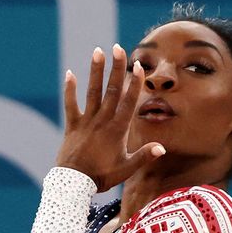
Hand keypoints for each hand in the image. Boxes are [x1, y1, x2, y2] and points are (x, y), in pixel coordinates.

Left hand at [56, 44, 165, 191]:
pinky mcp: (72, 125)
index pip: (128, 102)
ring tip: (98, 51)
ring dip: (95, 71)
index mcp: (118, 130)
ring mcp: (86, 121)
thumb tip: (162, 148)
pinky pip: (70, 104)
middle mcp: (102, 121)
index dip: (134, 83)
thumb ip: (143, 156)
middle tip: (118, 48)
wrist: (74, 184)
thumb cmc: (102, 177)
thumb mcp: (126, 169)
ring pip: (92, 92)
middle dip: (116, 68)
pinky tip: (70, 73)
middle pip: (111, 90)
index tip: (138, 66)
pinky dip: (70, 89)